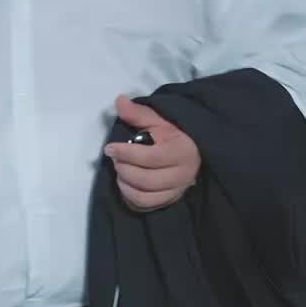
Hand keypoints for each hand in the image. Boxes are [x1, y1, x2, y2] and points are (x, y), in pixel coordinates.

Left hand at [103, 95, 200, 212]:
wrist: (195, 150)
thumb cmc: (175, 134)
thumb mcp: (160, 120)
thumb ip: (139, 113)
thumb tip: (119, 101)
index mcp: (182, 151)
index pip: (150, 157)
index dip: (126, 153)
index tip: (110, 148)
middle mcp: (182, 175)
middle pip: (146, 180)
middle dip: (124, 169)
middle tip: (115, 159)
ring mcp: (177, 190)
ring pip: (144, 196)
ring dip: (125, 184)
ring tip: (120, 171)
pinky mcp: (170, 200)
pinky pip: (146, 205)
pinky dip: (130, 197)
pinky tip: (126, 184)